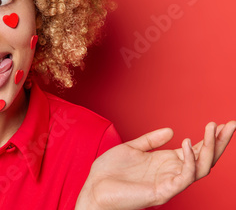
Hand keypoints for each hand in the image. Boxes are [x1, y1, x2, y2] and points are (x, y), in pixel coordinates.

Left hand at [76, 121, 235, 209]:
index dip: (209, 137)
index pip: (195, 149)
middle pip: (204, 158)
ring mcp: (169, 183)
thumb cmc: (110, 171)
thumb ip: (151, 140)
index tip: (222, 123)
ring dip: (209, 148)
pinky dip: (189, 161)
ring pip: (200, 168)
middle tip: (230, 125)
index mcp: (165, 162)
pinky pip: (183, 178)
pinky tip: (186, 144)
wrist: (93, 188)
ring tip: (211, 129)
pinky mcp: (162, 192)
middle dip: (218, 142)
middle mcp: (171, 172)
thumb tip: (171, 130)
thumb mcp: (132, 148)